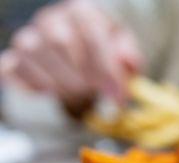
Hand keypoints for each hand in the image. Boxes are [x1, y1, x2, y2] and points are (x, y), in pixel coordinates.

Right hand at [0, 0, 142, 105]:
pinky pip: (13, 70)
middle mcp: (51, 19)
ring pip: (34, 56)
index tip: (117, 95)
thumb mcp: (124, 53)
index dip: (106, 69)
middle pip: (60, 42)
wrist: (82, 61)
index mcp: (82, 12)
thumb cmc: (105, 54)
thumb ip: (129, 56)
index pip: (91, 34)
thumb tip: (128, 63)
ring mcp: (29, 37)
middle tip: (97, 96)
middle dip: (83, 77)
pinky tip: (55, 95)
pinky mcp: (15, 58)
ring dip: (61, 84)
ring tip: (81, 97)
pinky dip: (34, 87)